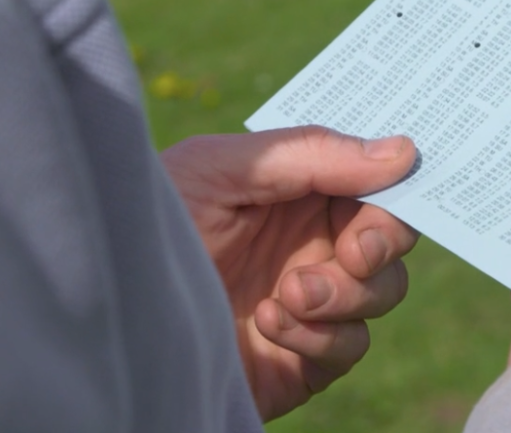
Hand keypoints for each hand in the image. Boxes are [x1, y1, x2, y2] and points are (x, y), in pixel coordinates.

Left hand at [160, 126, 418, 420]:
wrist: (107, 325)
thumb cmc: (151, 226)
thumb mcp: (218, 170)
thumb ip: (309, 154)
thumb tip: (403, 153)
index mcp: (293, 188)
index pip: (370, 179)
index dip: (393, 185)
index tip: (394, 188)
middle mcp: (307, 241)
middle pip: (389, 237)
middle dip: (383, 241)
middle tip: (356, 251)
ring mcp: (310, 300)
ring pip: (382, 291)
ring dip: (349, 293)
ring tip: (291, 294)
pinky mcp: (303, 357)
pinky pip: (350, 345)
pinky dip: (322, 336)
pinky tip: (270, 323)